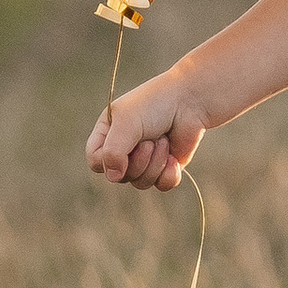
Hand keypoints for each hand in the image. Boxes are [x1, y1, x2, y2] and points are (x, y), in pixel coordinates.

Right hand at [87, 74, 207, 190]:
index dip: (107, 160)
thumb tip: (113, 177)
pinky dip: (169, 173)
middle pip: (120, 177)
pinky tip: (174, 157)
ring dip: (156, 162)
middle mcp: (124, 148)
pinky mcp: (165, 167)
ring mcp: (145, 160)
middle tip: (151, 138)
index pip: (96, 161)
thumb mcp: (127, 122)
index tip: (124, 145)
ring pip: (141, 183)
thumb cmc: (155, 104)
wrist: (191, 101)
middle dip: (139, 160)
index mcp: (108, 133)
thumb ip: (113, 151)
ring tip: (164, 140)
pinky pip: (161, 185)